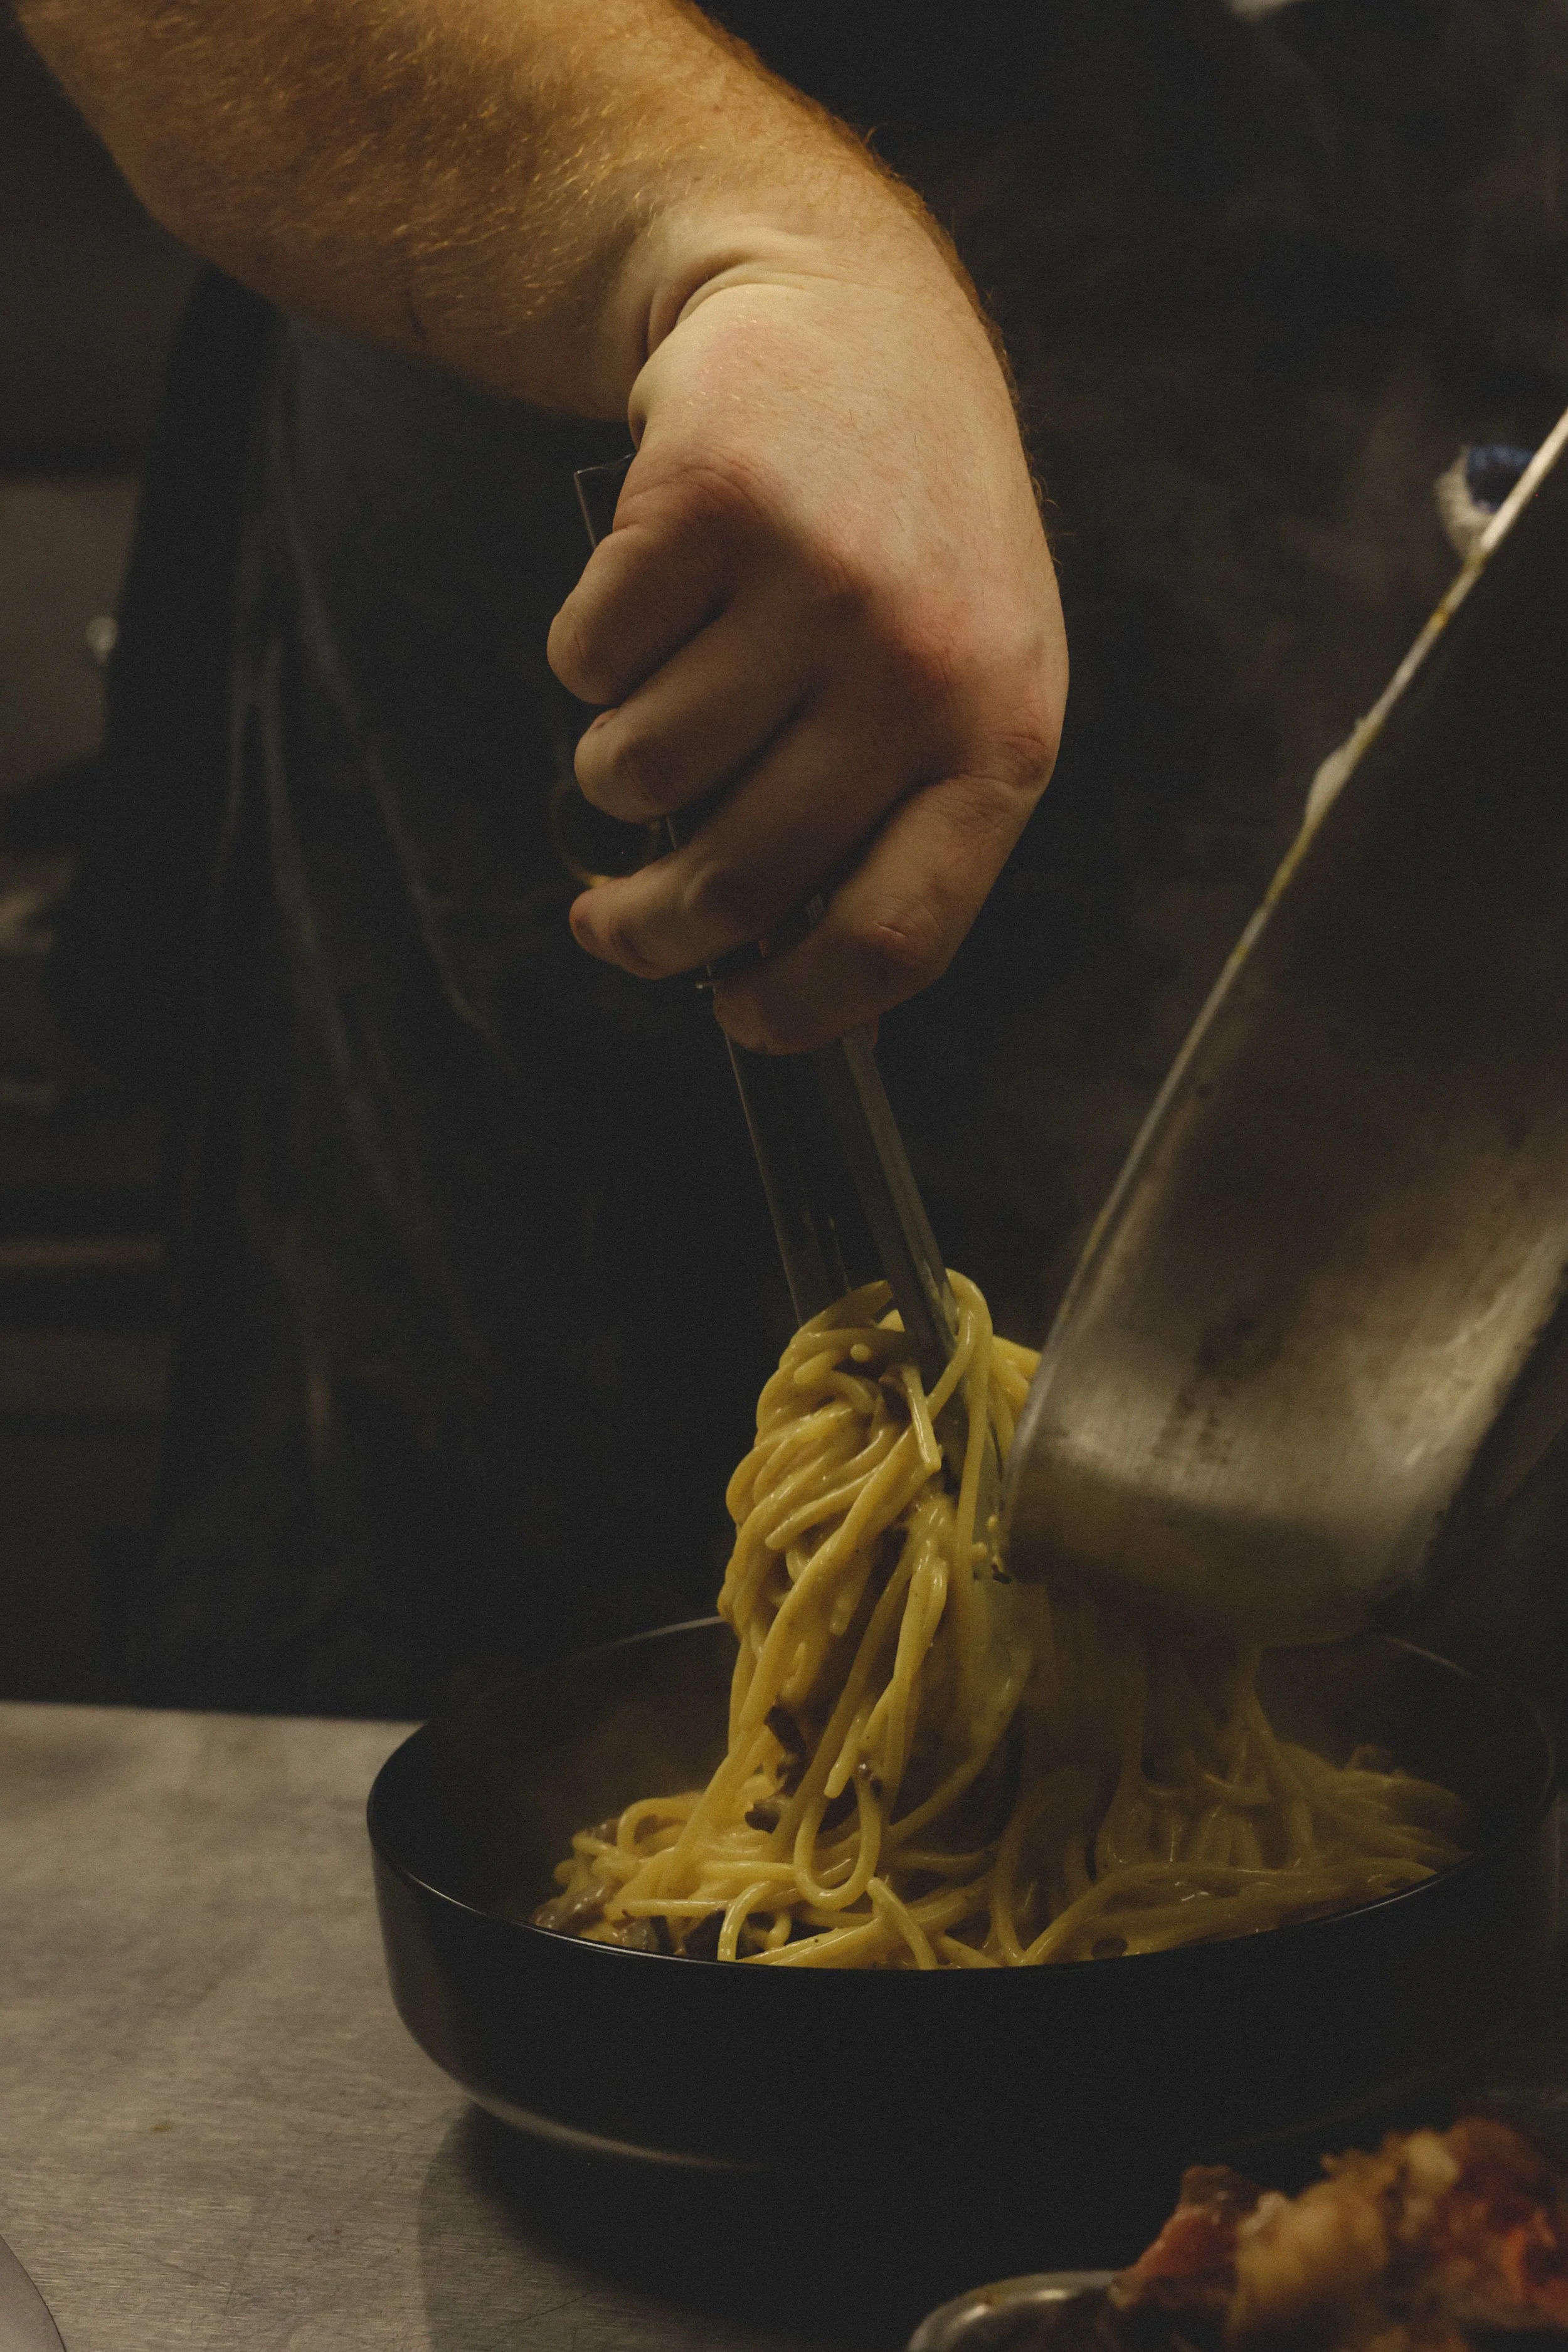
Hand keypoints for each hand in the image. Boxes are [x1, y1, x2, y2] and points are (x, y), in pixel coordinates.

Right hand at [548, 240, 1066, 1052]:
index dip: (800, 1010)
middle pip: (743, 881)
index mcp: (1002, 735)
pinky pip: (587, 661)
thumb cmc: (904, 533)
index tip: (736, 1018)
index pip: (898, 937)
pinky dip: (588, 653)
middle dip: (650, 930)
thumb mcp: (957, 677)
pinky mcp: (710, 502)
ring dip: (618, 768)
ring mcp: (817, 581)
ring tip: (657, 704)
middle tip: (610, 924)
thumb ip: (893, 814)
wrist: (853, 318)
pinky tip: (645, 599)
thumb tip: (782, 976)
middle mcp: (920, 665)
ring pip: (640, 775)